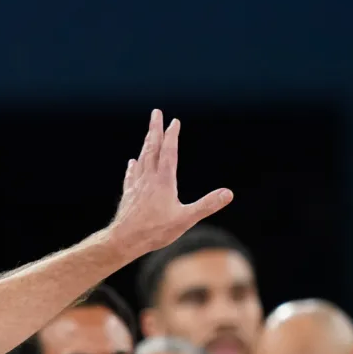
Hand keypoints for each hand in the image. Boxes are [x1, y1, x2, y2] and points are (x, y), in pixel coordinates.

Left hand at [105, 109, 232, 260]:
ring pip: (142, 159)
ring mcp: (136, 186)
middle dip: (154, 129)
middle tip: (155, 113)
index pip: (169, 152)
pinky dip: (134, 166)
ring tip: (148, 133)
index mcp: (163, 181)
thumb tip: (228, 193)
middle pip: (152, 148)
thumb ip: (207, 205)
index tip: (174, 121)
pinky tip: (133, 162)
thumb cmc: (154, 231)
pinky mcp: (129, 195)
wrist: (124, 240)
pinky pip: (132, 175)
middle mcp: (148, 179)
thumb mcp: (185, 219)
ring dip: (146, 144)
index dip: (172, 136)